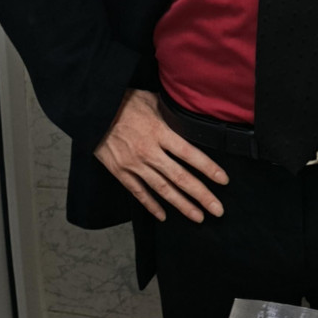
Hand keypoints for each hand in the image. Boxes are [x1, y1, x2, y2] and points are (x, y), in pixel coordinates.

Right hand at [94, 89, 228, 222]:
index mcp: (159, 132)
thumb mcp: (151, 100)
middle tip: (218, 209)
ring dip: (182, 205)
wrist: (93, 110)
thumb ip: (171, 113)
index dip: (208, 168)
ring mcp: (134, 164)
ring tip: (199, 217)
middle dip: (201, 195)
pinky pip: (138, 192)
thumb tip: (190, 115)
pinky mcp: (120, 172)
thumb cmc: (124, 101)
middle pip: (180, 177)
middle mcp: (149, 151)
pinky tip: (164, 215)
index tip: (223, 180)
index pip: (190, 154)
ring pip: (163, 189)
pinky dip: (151, 205)